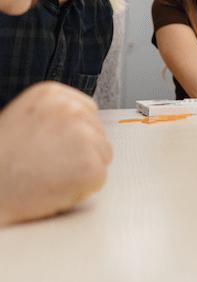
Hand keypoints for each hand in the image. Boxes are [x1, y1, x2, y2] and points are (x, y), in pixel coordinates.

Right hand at [0, 82, 112, 225]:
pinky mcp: (90, 165)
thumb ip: (53, 116)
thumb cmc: (0, 161)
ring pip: (102, 155)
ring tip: (47, 175)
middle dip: (78, 152)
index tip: (52, 146)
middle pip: (98, 133)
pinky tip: (54, 187)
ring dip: (81, 169)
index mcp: (52, 94)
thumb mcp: (22, 119)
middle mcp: (71, 109)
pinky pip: (98, 178)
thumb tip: (80, 123)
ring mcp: (83, 136)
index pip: (87, 111)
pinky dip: (81, 188)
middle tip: (46, 165)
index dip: (72, 135)